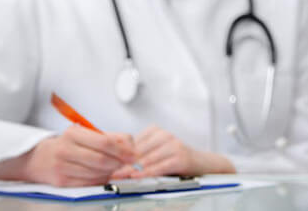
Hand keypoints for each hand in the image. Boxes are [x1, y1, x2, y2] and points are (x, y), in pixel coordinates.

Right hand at [0, 126, 134, 185]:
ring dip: (112, 172)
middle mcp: (66, 149)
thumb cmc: (69, 144)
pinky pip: (89, 183)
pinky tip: (104, 174)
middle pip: (101, 159)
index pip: (104, 141)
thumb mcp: (87, 133)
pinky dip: (101, 179)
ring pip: (96, 173)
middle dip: (119, 162)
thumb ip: (111, 137)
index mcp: (74, 133)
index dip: (122, 149)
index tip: (134, 154)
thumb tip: (132, 146)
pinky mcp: (61, 182)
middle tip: (129, 163)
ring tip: (116, 167)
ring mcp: (62, 167)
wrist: (40, 158)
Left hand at [112, 125, 235, 178]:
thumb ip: (138, 152)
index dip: (118, 153)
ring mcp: (174, 144)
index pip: (132, 142)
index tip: (106, 162)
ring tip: (118, 176)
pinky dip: (146, 173)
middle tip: (109, 172)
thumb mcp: (156, 151)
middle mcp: (165, 135)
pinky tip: (137, 177)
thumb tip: (112, 157)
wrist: (202, 163)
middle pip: (138, 150)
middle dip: (122, 163)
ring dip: (131, 169)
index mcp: (156, 131)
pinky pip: (159, 166)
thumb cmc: (175, 159)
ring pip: (147, 158)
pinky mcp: (180, 156)